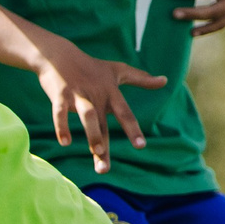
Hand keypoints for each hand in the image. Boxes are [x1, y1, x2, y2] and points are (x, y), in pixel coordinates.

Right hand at [33, 33, 165, 172]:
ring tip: (98, 152)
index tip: (141, 146)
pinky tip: (65, 143)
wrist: (59, 54)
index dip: (132, 130)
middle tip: (107, 169)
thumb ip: (141, 78)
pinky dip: (61, 126)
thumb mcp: (118, 70)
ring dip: (92, 135)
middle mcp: (96, 95)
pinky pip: (60, 112)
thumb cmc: (91, 66)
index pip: (125, 113)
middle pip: (103, 123)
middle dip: (105, 144)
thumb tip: (165, 80)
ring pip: (87, 117)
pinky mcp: (59, 95)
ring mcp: (77, 95)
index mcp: (111, 92)